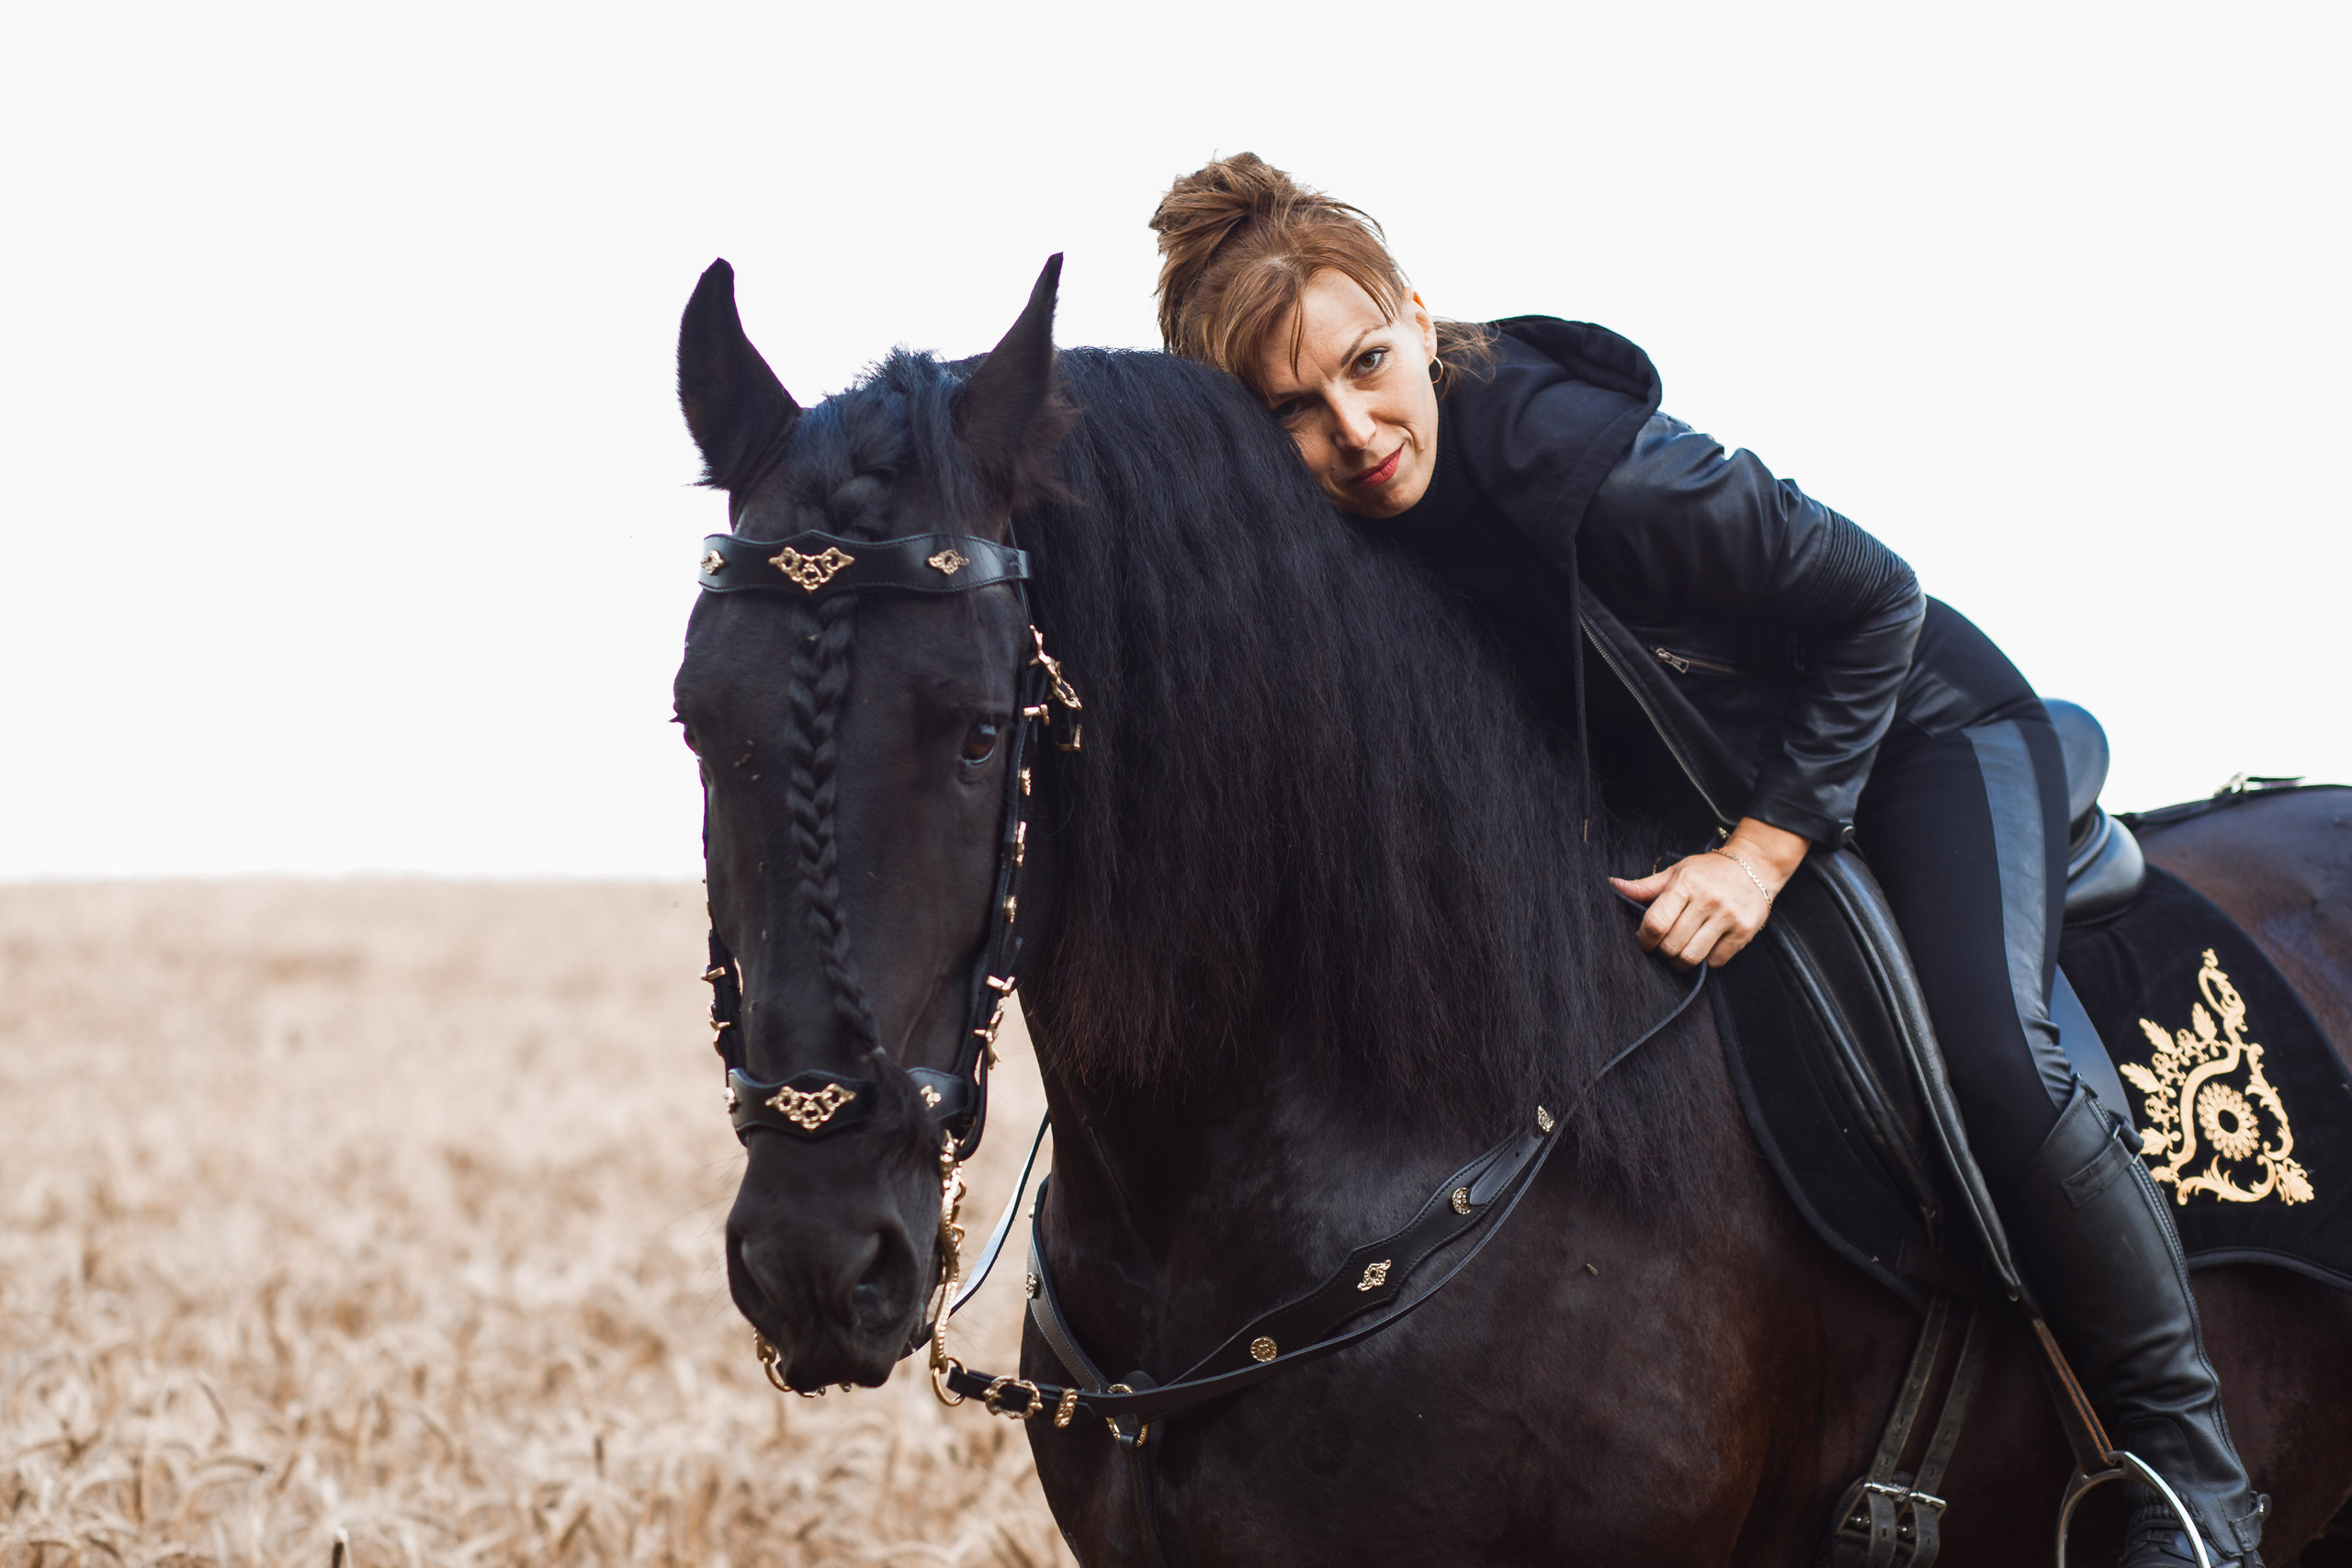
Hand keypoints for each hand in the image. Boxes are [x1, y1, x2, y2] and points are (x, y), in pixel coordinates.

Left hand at [1608, 819, 1808, 968]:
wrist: (1754, 866)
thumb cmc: (1708, 871)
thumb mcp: (1676, 872)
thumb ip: (1645, 886)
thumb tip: (1613, 886)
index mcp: (1686, 884)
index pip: (1655, 923)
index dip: (1644, 939)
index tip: (1644, 941)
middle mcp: (1708, 900)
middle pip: (1672, 945)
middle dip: (1662, 951)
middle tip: (1663, 946)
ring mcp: (1728, 917)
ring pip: (1692, 957)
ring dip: (1680, 961)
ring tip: (1679, 951)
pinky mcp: (1744, 932)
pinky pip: (1716, 961)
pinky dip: (1705, 961)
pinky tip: (1703, 947)